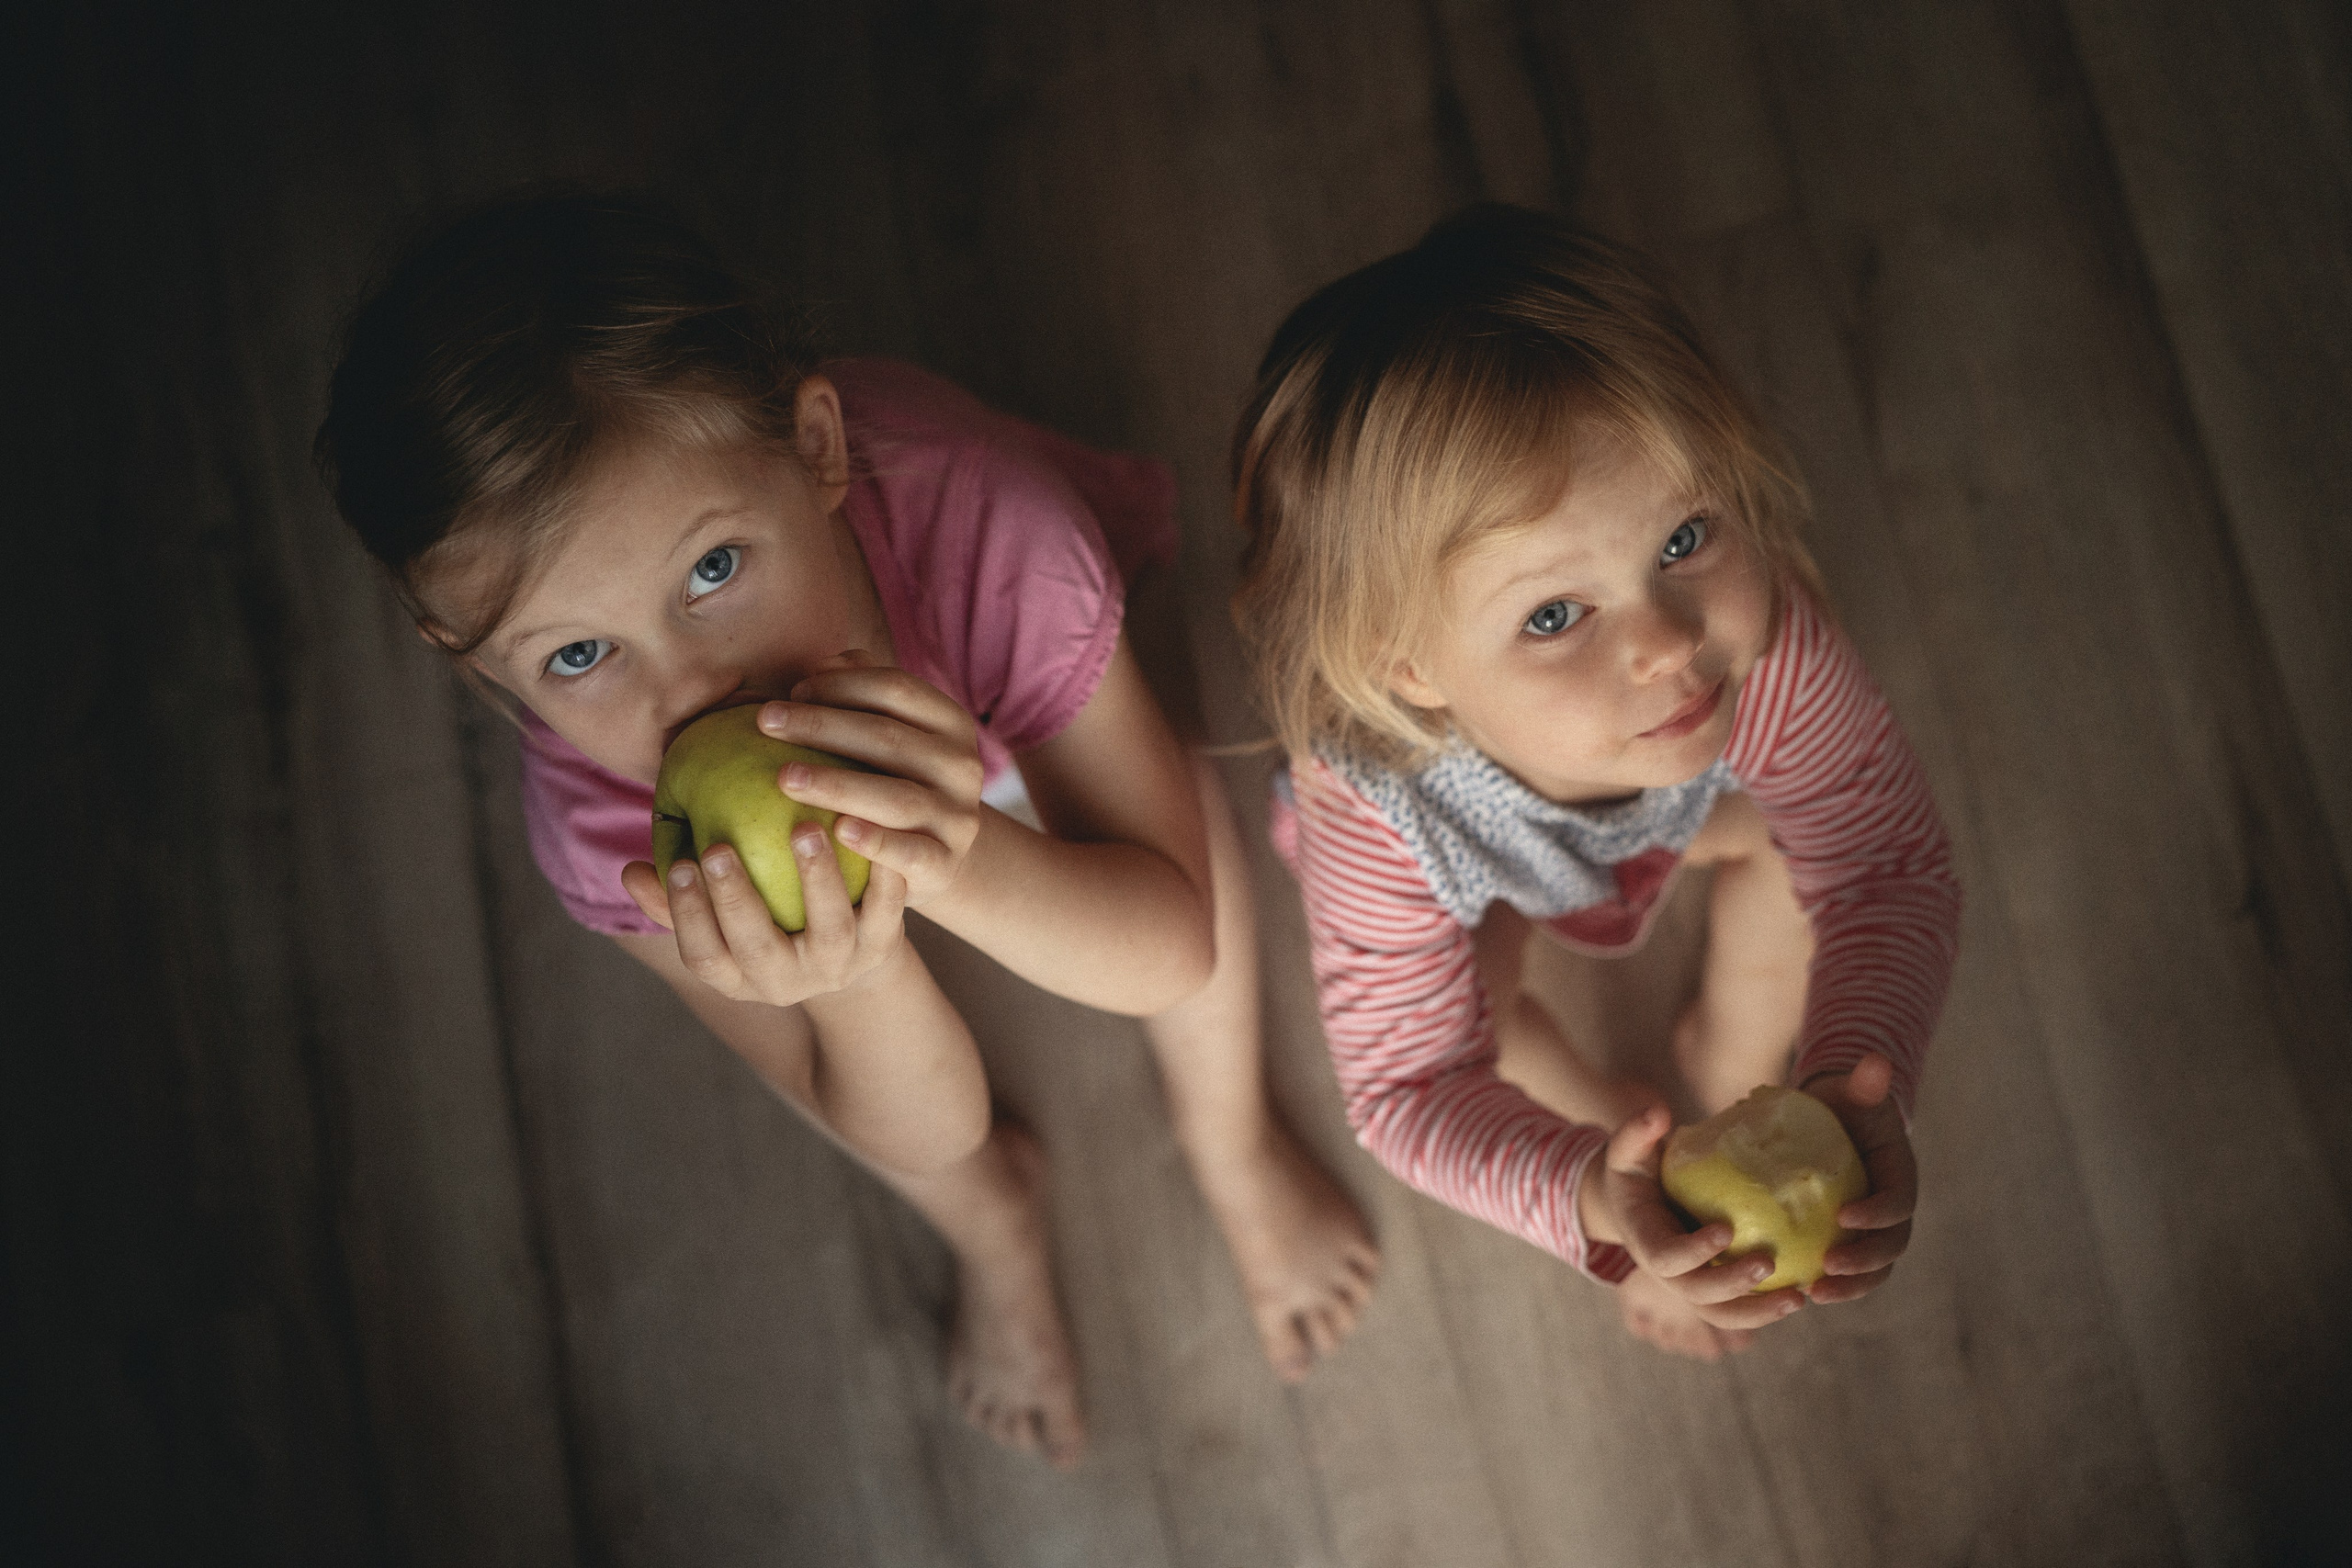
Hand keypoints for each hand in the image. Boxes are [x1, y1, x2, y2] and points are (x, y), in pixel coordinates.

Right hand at [620, 824, 910, 1007]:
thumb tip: (631, 871)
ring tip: (804, 828)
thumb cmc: (765, 921)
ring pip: (828, 929)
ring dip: (816, 878)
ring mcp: (837, 966)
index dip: (687, 916)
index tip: (677, 865)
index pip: (703, 956)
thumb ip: (676, 899)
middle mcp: (786, 981)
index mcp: (738, 978)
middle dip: (735, 899)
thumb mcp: (721, 921)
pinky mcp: (882, 947)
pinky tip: (868, 828)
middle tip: (718, 846)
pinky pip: (886, 911)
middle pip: (757, 948)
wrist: (850, 958)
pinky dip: (883, 876)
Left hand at [756, 652, 985, 909]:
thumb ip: (861, 693)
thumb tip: (821, 666)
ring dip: (837, 784)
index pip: (896, 688)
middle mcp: (962, 766)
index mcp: (950, 723)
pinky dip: (877, 843)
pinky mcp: (944, 863)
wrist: (936, 855)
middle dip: (822, 726)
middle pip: (888, 738)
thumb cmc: (894, 781)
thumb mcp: (891, 733)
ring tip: (784, 778)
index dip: (841, 684)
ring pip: (896, 797)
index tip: (791, 691)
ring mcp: (957, 817)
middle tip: (765, 721)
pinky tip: (838, 832)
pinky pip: (910, 853)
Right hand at [1598, 1105, 1809, 1331]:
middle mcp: (1667, 1273)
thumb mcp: (1628, 1149)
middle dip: (1733, 1284)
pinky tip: (1802, 1294)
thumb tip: (1658, 1112)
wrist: (1636, 1203)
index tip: (1725, 1231)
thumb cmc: (1636, 1170)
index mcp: (1645, 1241)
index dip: (1693, 1251)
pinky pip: (1738, 1309)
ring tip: (1798, 1298)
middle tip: (1769, 1262)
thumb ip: (1637, 1131)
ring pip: (1721, 1313)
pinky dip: (1767, 1309)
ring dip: (1758, 1312)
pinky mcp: (1712, 1288)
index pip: (1665, 1257)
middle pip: (1697, 1294)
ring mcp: (1690, 1285)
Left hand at [1797, 1052, 1917, 1303]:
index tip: (1845, 1216)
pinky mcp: (1848, 1241)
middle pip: (1889, 1247)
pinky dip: (1828, 1284)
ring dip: (1848, 1286)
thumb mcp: (1856, 1092)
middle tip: (1827, 1268)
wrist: (1841, 1124)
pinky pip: (1844, 1270)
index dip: (1878, 1213)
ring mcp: (1872, 1230)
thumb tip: (1876, 1062)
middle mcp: (1891, 1211)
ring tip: (1814, 1293)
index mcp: (1899, 1178)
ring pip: (1871, 1269)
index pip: (1898, 1202)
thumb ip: (1867, 1083)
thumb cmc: (1848, 1106)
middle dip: (1863, 1264)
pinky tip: (1795, 1292)